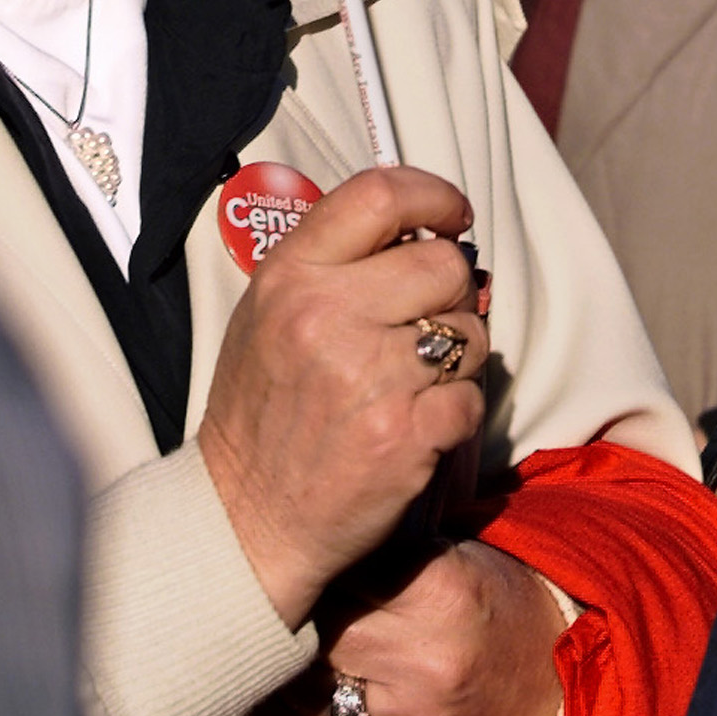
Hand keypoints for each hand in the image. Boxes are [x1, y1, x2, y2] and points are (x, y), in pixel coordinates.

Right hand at [198, 168, 487, 628]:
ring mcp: (369, 376)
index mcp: (291, 274)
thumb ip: (336, 263)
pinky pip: (472, 395)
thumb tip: (428, 233)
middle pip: (444, 263)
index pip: (380, 194)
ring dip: (459, 354)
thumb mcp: (270, 313)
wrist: (244, 521)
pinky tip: (420, 423)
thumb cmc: (263, 411)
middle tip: (426, 321)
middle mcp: (327, 315)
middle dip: (451, 290)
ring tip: (415, 379)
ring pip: (471, 330)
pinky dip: (457, 410)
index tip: (453, 216)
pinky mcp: (405, 435)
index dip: (434, 196)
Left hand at [269, 541, 566, 715]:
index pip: (345, 569)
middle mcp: (422, 660)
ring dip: (297, 663)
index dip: (320, 561)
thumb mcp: (456, 557)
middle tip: (293, 596)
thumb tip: (317, 534)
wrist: (553, 688)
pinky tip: (285, 695)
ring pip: (313, 687)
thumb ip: (391, 550)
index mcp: (439, 593)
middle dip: (306, 612)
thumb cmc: (495, 607)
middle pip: (322, 629)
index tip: (303, 552)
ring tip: (287, 640)